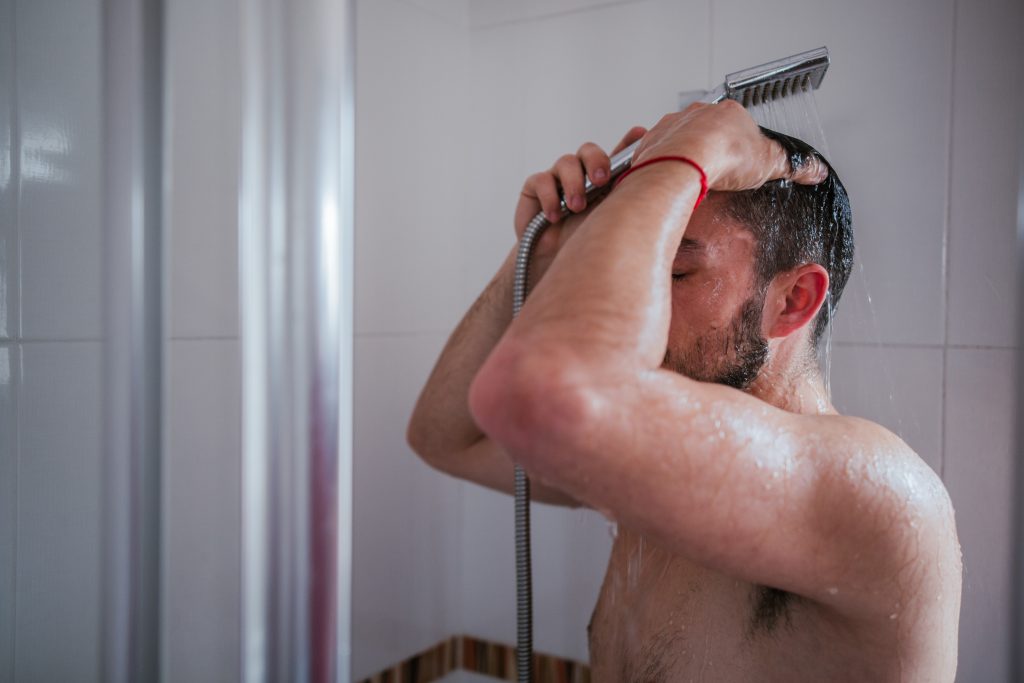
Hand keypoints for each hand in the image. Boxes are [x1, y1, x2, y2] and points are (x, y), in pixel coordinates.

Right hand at [514, 126, 647, 261]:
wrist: (551, 268)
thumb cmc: (583, 248)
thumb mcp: (609, 223)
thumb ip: (624, 198)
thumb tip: (649, 183)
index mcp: (603, 183)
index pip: (616, 156)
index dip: (628, 142)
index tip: (640, 133)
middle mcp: (582, 176)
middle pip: (589, 151)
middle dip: (596, 161)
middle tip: (601, 180)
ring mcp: (557, 180)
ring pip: (566, 162)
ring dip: (574, 183)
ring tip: (576, 208)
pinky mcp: (534, 188)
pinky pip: (542, 180)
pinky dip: (550, 196)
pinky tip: (554, 216)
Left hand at [631, 100, 825, 191]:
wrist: (682, 164)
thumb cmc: (723, 158)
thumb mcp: (769, 163)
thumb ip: (793, 166)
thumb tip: (815, 170)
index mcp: (727, 112)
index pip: (736, 126)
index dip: (739, 146)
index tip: (738, 162)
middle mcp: (697, 113)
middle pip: (706, 130)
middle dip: (710, 149)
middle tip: (716, 172)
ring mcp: (672, 125)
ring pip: (679, 137)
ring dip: (684, 154)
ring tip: (691, 177)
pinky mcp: (651, 141)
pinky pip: (652, 147)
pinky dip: (657, 158)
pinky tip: (667, 176)